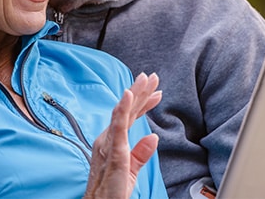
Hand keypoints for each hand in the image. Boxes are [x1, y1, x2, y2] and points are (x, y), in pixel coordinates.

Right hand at [84, 73, 162, 198]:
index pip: (130, 118)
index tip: (157, 92)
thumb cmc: (112, 190)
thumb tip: (153, 136)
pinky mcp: (113, 151)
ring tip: (145, 80)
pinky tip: (128, 95)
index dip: (143, 103)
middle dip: (140, 91)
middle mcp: (107, 139)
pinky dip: (122, 110)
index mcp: (113, 142)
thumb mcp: (131, 169)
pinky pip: (118, 127)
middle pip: (126, 110)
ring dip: (134, 94)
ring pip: (122, 113)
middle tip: (153, 76)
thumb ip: (141, 152)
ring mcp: (108, 144)